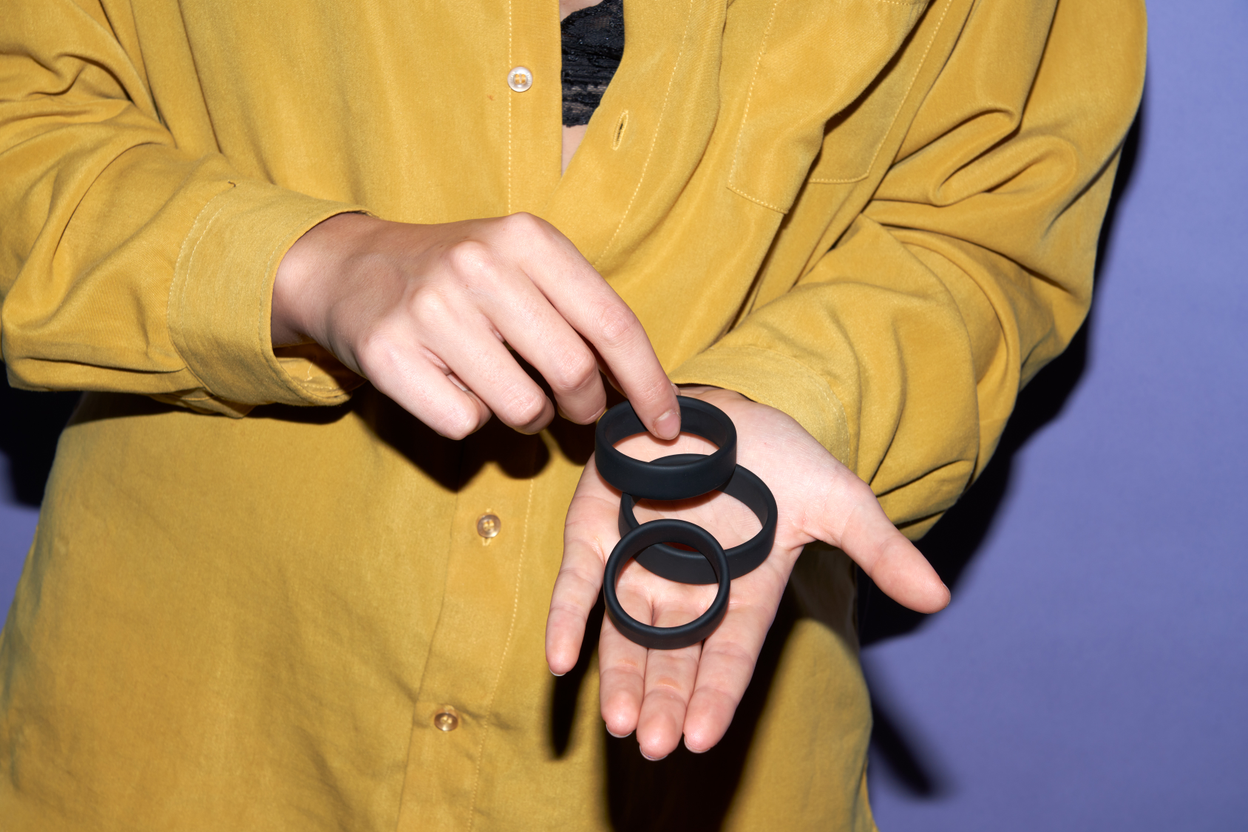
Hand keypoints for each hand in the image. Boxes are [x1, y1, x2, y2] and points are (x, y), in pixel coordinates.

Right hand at [272, 212, 679, 439]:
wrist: (351, 268)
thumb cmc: (460, 277)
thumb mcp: (523, 265)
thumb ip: (582, 314)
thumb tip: (643, 390)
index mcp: (526, 238)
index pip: (612, 324)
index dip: (648, 383)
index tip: (668, 423)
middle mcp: (479, 266)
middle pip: (574, 373)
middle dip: (584, 407)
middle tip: (572, 407)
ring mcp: (431, 310)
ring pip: (522, 408)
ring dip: (525, 415)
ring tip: (500, 382)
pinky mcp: (390, 354)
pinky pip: (465, 423)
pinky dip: (469, 417)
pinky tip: (450, 383)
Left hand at [546, 386, 948, 758]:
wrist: (726, 403)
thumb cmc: (780, 457)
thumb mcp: (838, 500)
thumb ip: (878, 549)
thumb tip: (938, 598)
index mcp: (741, 592)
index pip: (728, 656)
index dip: (716, 697)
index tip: (703, 737)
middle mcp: (687, 590)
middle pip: (673, 658)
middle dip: (664, 702)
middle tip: (656, 744)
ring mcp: (638, 563)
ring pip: (625, 635)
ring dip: (620, 679)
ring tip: (620, 724)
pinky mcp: (598, 533)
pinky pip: (580, 585)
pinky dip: (567, 620)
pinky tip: (559, 659)